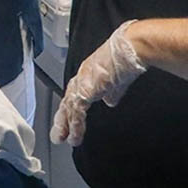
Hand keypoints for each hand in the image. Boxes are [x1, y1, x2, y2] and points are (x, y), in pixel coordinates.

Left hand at [50, 19, 146, 146]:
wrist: (130, 48)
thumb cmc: (127, 57)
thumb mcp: (118, 79)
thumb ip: (112, 91)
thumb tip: (109, 101)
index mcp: (88, 73)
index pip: (75, 93)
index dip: (71, 107)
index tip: (69, 119)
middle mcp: (82, 77)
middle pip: (67, 101)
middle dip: (62, 118)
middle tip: (57, 134)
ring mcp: (83, 82)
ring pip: (68, 107)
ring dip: (65, 125)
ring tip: (61, 139)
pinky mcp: (86, 89)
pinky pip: (77, 111)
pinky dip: (75, 125)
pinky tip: (74, 135)